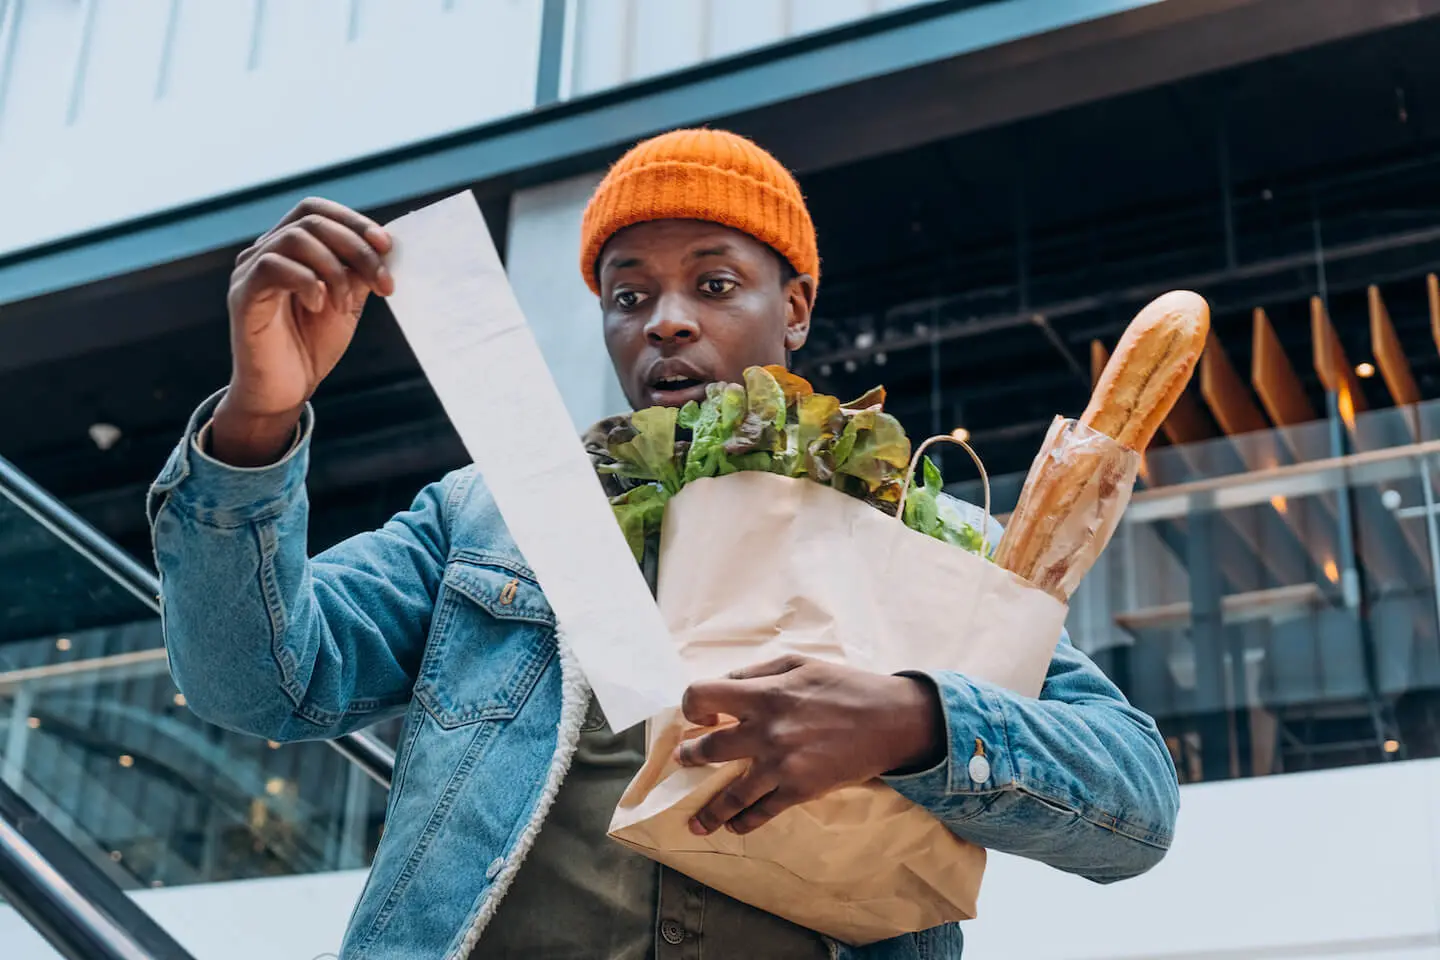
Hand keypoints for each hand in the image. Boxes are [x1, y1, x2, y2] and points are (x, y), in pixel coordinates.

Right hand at [212, 197, 394, 465]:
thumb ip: (359, 273)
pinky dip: (307, 282)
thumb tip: (386, 246)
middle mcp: (265, 252)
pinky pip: (273, 267)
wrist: (284, 391)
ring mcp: (250, 271)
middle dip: (357, 248)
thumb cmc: (312, 345)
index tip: (388, 246)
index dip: (353, 221)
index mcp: (290, 249)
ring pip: (295, 239)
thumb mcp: (347, 303)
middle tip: (383, 282)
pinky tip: (320, 306)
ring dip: (334, 269)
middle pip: (311, 222)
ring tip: (346, 305)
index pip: (316, 211)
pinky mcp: (242, 295)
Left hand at [675, 655, 943, 836]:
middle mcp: (766, 731)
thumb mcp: (799, 664)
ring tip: (696, 821)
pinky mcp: (799, 790)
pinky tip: (733, 827)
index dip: (693, 705)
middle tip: (685, 759)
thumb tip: (724, 685)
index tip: (700, 715)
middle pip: (709, 749)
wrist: (890, 720)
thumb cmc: (845, 686)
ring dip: (709, 809)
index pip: (702, 695)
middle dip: (691, 756)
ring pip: (731, 794)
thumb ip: (757, 673)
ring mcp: (781, 765)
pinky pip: (762, 812)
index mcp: (764, 694)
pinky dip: (744, 822)